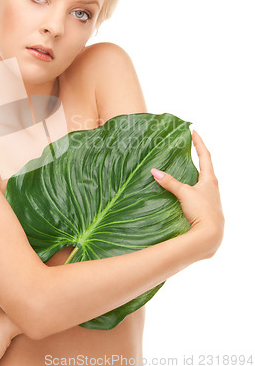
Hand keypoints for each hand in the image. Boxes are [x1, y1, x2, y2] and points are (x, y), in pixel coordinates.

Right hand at [151, 130, 224, 258]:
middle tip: (187, 148)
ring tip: (182, 168)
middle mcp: (212, 187)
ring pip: (201, 181)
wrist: (210, 235)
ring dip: (193, 173)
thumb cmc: (202, 211)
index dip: (199, 142)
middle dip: (197, 157)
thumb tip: (154, 171)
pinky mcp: (205, 208)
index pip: (205, 155)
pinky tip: (182, 192)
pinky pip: (197, 193)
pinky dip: (189, 187)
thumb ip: (169, 182)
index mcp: (210, 179)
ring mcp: (210, 198)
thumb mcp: (184, 194)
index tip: (193, 131)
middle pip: (205, 167)